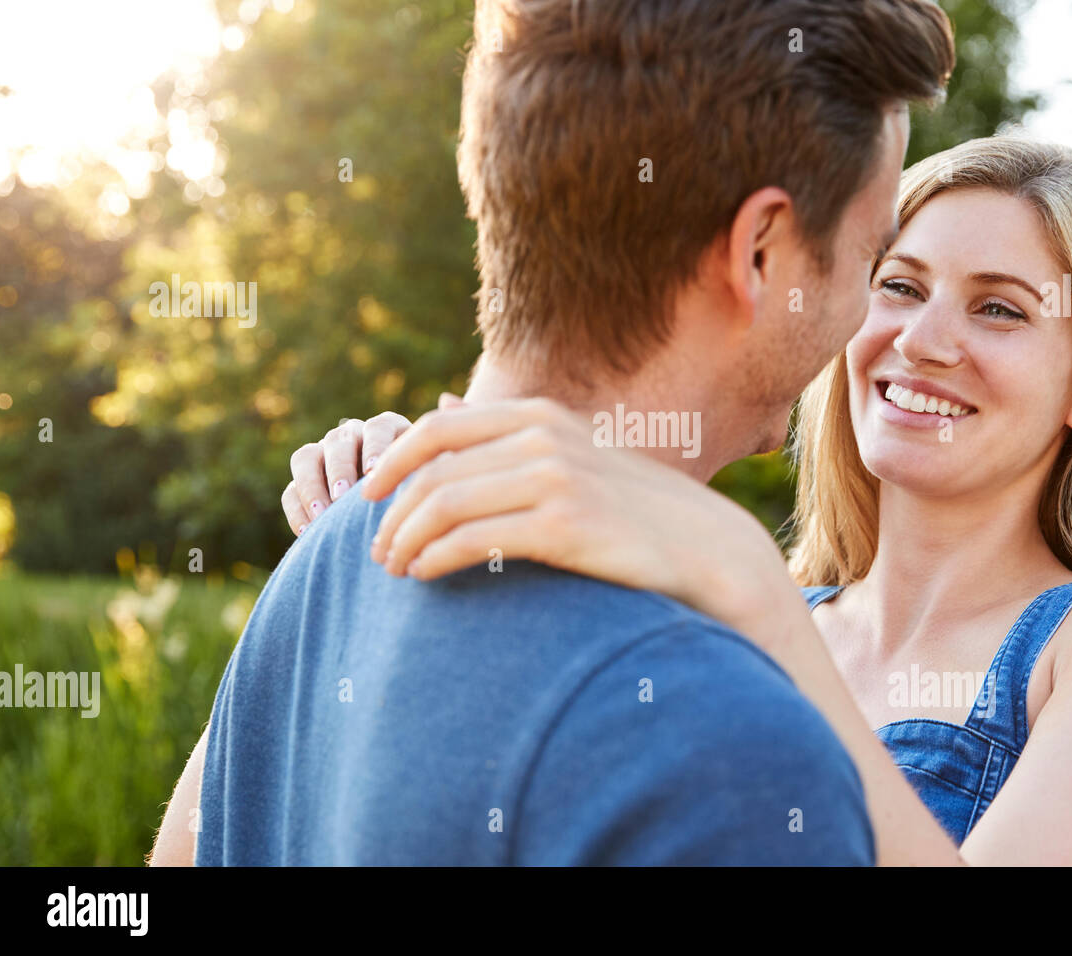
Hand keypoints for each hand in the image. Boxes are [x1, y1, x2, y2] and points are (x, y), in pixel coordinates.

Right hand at [281, 410, 412, 533]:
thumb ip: (424, 477)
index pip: (378, 428)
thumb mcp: (426, 480)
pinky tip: (308, 531)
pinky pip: (291, 490)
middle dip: (340, 469)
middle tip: (343, 495)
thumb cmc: (420, 495)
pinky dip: (297, 510)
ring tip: (321, 515)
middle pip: (338, 441)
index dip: (376, 448)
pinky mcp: (303, 481)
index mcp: (386, 430)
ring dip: (311, 487)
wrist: (398, 516)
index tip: (374, 471)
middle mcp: (352, 435)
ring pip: (306, 458)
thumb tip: (417, 481)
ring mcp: (323, 455)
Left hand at [362, 397, 796, 638]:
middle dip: (391, 512)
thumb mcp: (572, 454)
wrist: (704, 547)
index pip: (437, 429)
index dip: (393, 462)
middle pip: (432, 471)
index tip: (368, 498)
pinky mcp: (563, 524)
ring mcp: (553, 478)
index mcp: (539, 416)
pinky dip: (435, 558)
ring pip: (444, 505)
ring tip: (394, 569)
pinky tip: (425, 576)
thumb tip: (442, 408)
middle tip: (375, 549)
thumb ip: (509, 436)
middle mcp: (542, 438)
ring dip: (406, 540)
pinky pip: (472, 540)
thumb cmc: (631, 509)